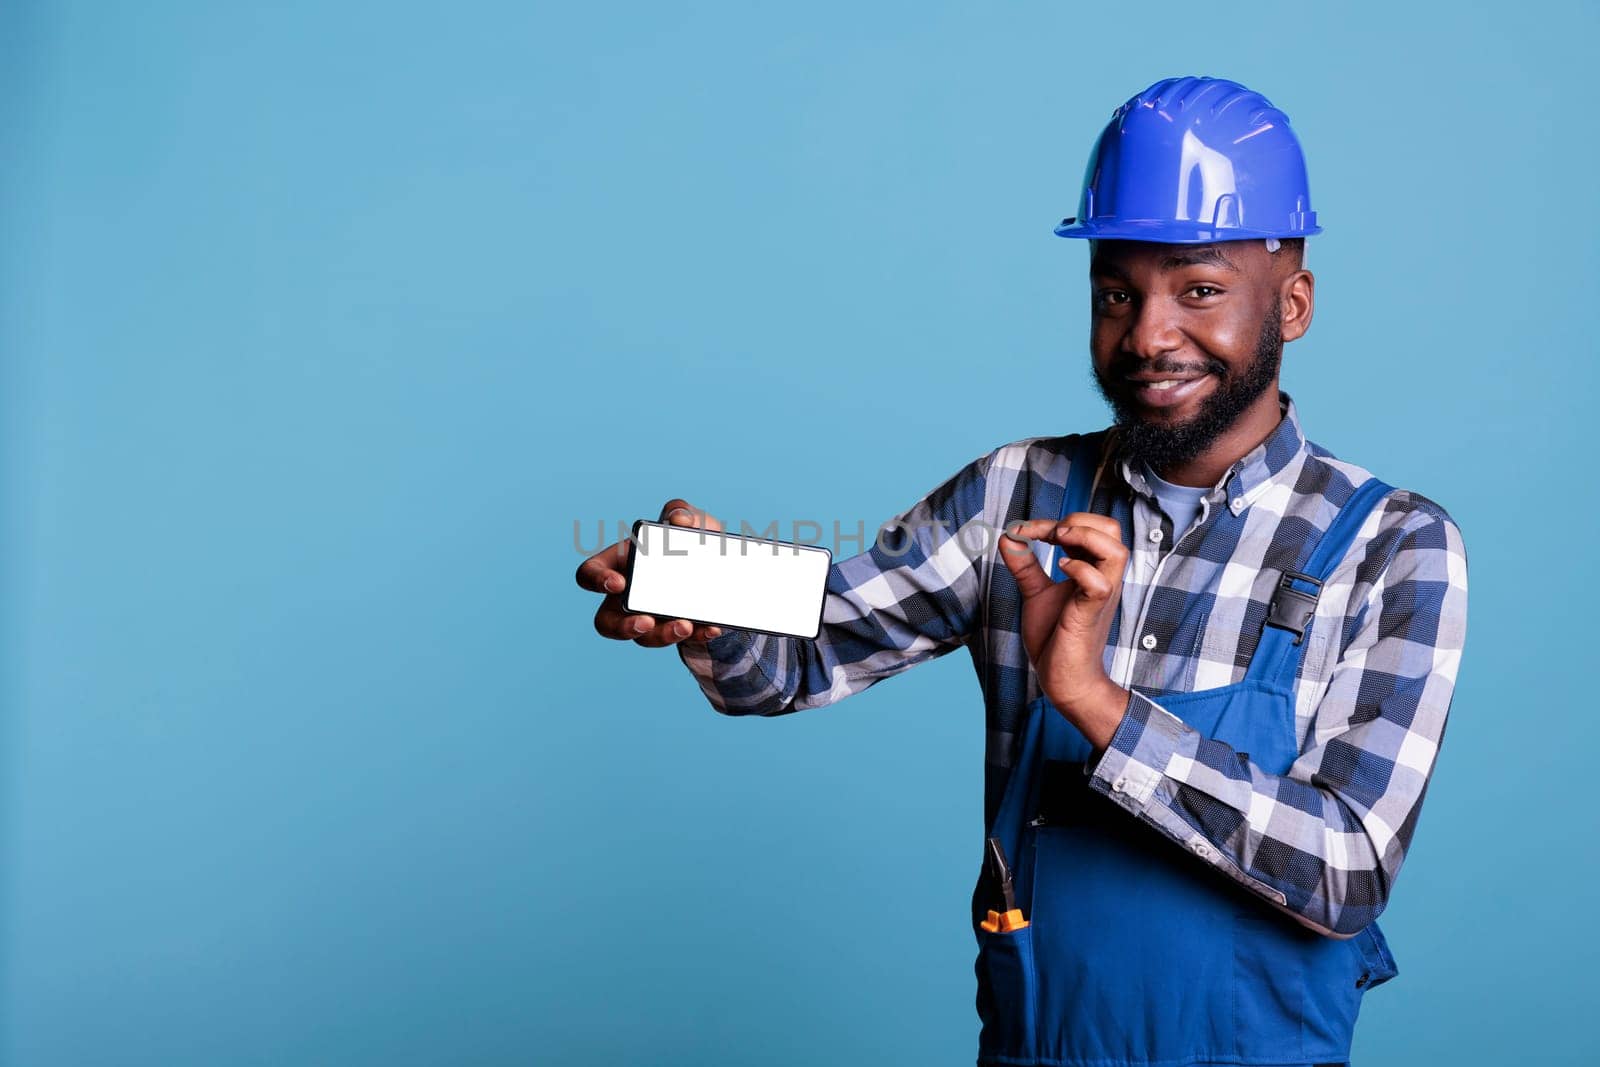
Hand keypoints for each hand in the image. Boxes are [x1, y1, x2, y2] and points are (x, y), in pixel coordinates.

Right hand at [576, 498, 729, 647]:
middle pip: (607, 623)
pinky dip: (697, 635)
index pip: (589, 574)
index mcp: (620, 564)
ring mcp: (651, 617)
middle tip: (645, 621)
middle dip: (624, 627)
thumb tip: (680, 520)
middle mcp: (627, 596)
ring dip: (662, 635)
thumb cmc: (691, 538)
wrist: (722, 564)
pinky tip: (711, 627)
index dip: (597, 581)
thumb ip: (682, 511)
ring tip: (685, 625)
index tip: (619, 583)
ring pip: (644, 638)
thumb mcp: (690, 520)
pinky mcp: (677, 629)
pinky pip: (682, 641)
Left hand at [998, 511, 1130, 746]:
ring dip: (1084, 537)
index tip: (1022, 532)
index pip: (1086, 528)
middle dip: (1078, 520)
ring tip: (1057, 545)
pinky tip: (1060, 570)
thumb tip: (1008, 536)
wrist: (1064, 677)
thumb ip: (1025, 566)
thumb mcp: (1036, 593)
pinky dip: (1080, 570)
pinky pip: (1099, 583)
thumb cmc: (1056, 637)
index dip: (1052, 522)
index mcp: (1091, 569)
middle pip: (1112, 529)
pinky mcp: (1091, 613)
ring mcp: (1101, 594)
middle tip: (1049, 535)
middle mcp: (1102, 577)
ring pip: (1116, 551)